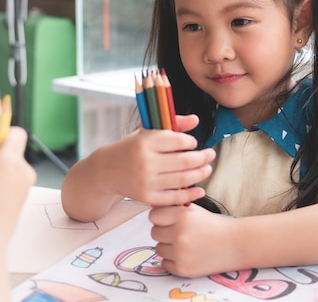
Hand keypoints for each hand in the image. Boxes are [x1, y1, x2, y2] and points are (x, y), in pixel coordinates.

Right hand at [93, 114, 214, 206]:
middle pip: (184, 161)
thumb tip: (196, 119)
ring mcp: (146, 181)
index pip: (178, 141)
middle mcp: (145, 162)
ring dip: (200, 174)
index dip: (191, 142)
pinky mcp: (146, 197)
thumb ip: (172, 124)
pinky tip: (200, 189)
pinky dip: (190, 195)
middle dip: (203, 158)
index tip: (193, 143)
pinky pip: (174, 197)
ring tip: (207, 169)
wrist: (106, 170)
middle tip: (211, 155)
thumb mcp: (146, 131)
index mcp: (144, 142)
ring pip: (183, 179)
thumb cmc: (131, 147)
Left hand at [149, 205, 237, 277]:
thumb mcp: (194, 210)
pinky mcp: (183, 268)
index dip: (161, 218)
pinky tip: (187, 255)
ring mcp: (181, 253)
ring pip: (158, 248)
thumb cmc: (213, 225)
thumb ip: (173, 207)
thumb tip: (152, 207)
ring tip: (184, 244)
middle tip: (179, 233)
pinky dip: (173, 260)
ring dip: (168, 247)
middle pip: (154, 232)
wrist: (234, 244)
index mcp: (183, 216)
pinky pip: (165, 263)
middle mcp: (180, 234)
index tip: (169, 220)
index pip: (154, 216)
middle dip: (164, 232)